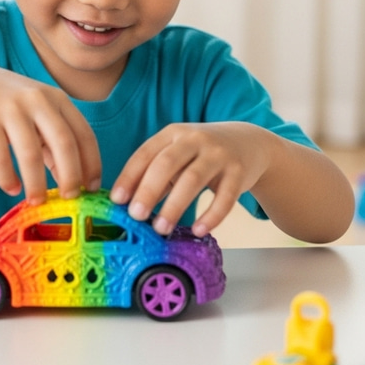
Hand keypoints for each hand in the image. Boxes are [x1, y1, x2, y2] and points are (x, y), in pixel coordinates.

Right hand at [0, 63, 100, 203]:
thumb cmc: (11, 104)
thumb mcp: (39, 115)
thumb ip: (55, 143)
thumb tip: (72, 181)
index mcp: (57, 100)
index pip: (84, 134)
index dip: (92, 163)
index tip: (92, 189)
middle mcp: (38, 101)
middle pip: (64, 143)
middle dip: (70, 175)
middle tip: (69, 198)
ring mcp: (11, 108)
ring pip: (31, 153)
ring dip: (36, 182)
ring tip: (36, 201)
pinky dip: (7, 177)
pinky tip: (11, 188)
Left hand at [110, 122, 269, 236]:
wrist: (248, 143)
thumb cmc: (202, 153)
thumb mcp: (178, 156)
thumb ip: (156, 175)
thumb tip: (128, 205)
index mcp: (173, 134)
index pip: (145, 154)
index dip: (129, 176)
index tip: (116, 200)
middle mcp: (195, 139)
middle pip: (167, 164)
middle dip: (148, 190)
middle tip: (135, 215)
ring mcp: (218, 154)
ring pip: (193, 179)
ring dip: (175, 206)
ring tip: (161, 229)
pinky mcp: (239, 172)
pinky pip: (225, 197)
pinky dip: (211, 215)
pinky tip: (199, 230)